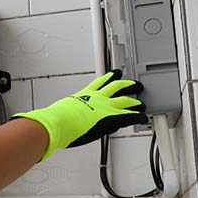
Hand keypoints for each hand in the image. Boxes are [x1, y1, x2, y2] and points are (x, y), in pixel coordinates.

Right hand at [12, 70, 148, 161]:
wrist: (57, 123)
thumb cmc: (55, 120)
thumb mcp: (60, 111)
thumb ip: (63, 113)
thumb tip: (53, 119)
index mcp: (84, 95)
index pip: (100, 83)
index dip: (109, 77)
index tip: (114, 74)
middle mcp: (97, 98)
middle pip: (116, 86)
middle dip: (126, 84)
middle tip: (133, 83)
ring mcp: (105, 107)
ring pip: (126, 99)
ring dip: (135, 99)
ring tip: (142, 99)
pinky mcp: (111, 118)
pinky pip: (129, 116)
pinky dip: (138, 115)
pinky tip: (144, 116)